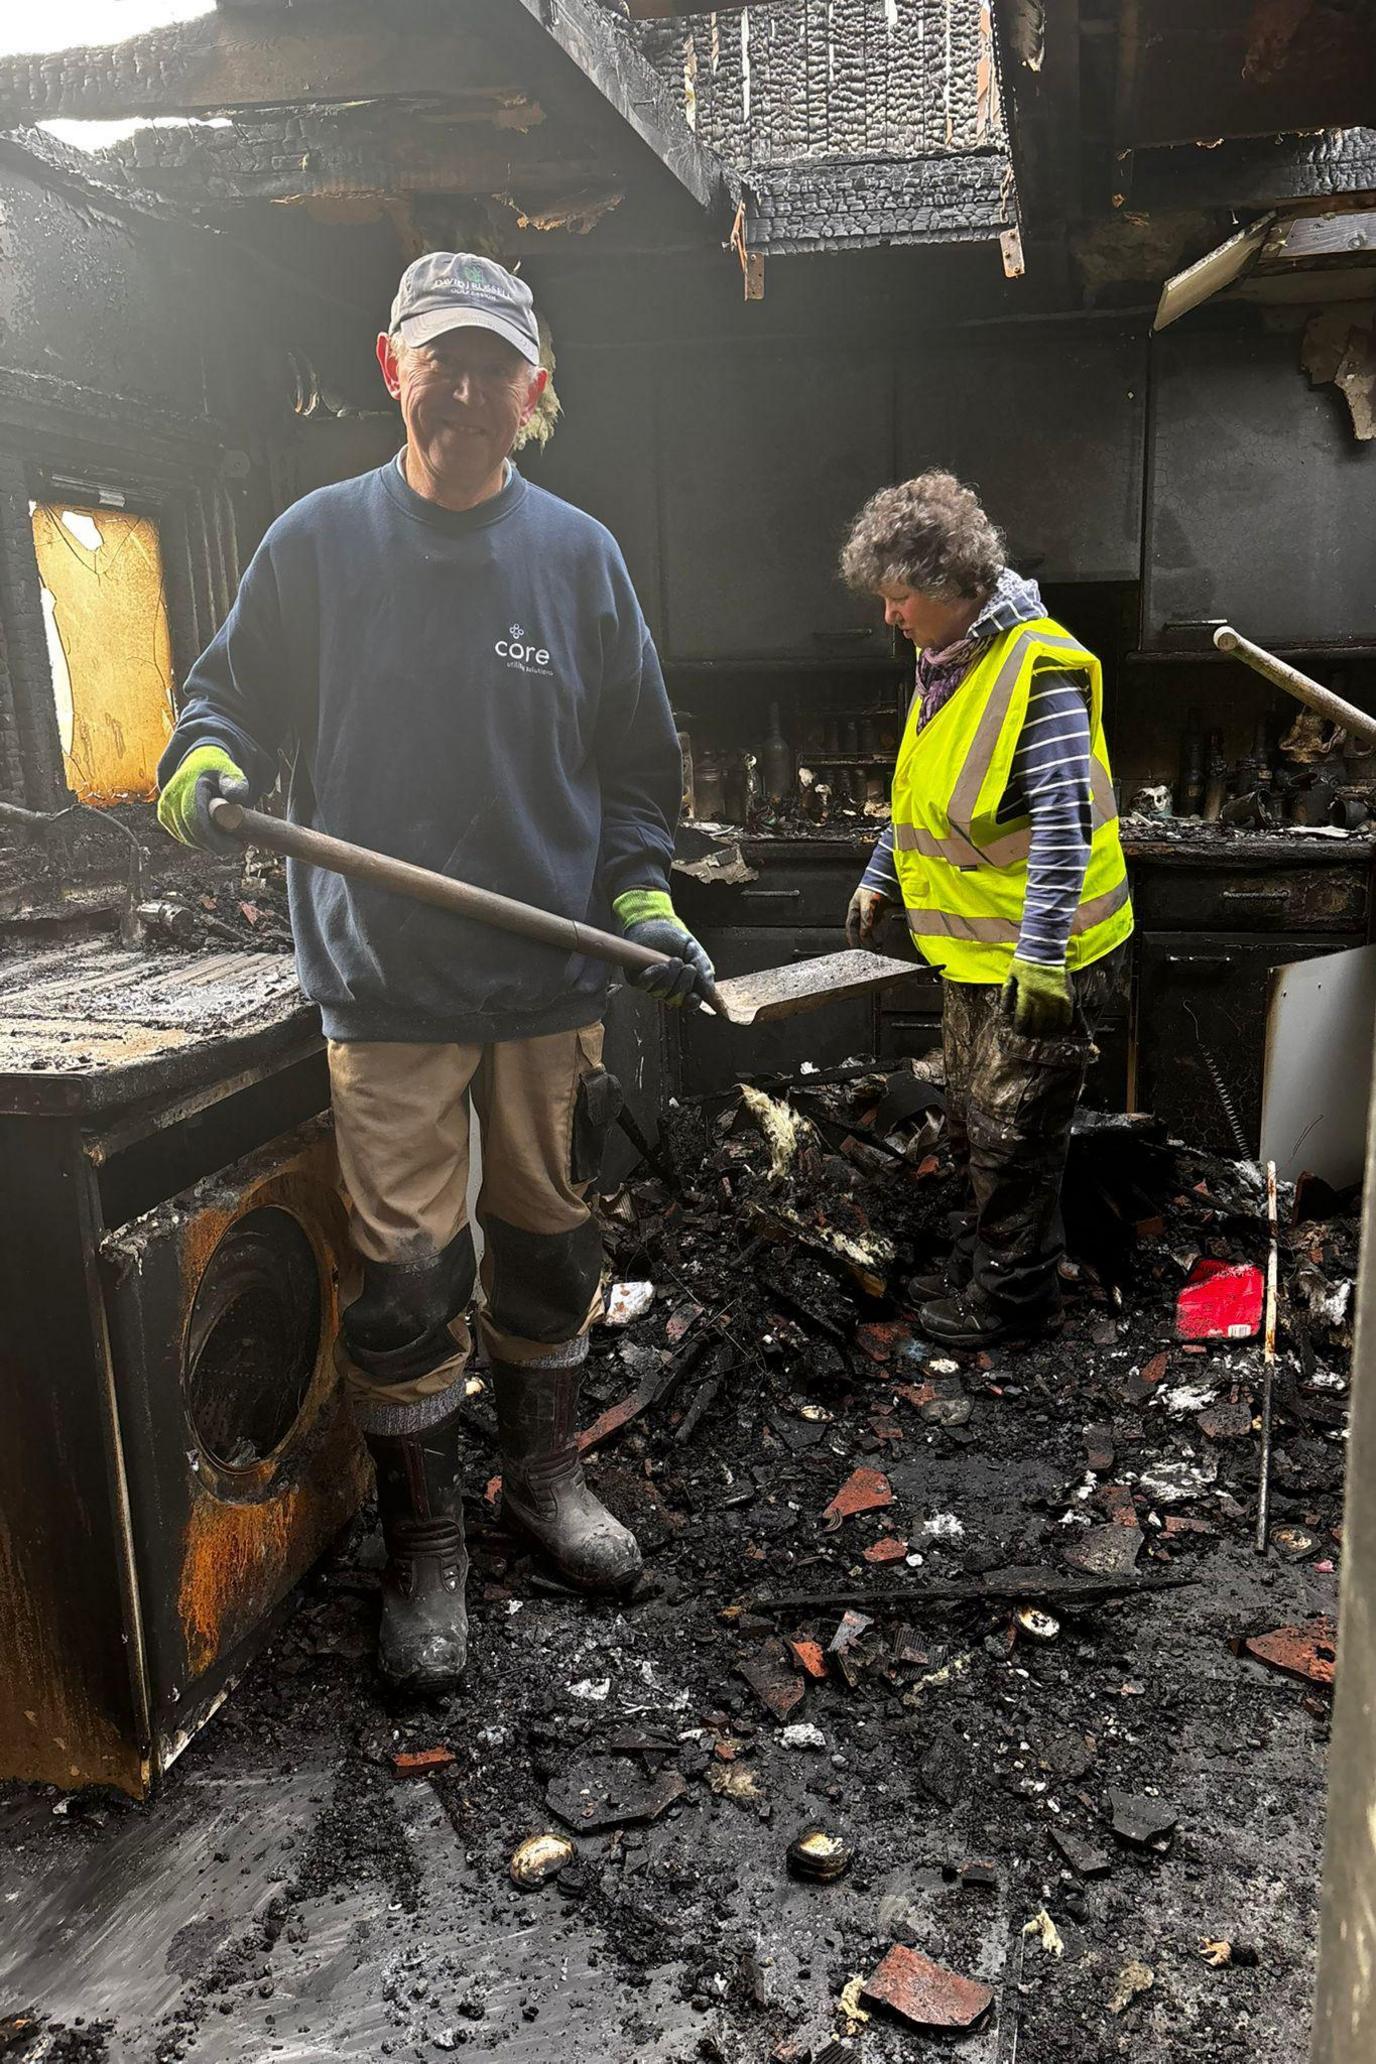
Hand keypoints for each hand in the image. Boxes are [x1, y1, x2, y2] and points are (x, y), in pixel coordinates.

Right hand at [157, 744, 251, 856]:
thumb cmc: (218, 771)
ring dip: (210, 845)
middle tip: (240, 847)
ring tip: (232, 842)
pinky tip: (218, 839)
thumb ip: (235, 784)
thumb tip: (235, 797)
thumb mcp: (231, 773)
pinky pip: (184, 836)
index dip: (217, 839)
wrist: (198, 765)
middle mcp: (171, 797)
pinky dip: (201, 842)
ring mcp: (165, 808)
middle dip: (217, 845)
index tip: (239, 846)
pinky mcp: (165, 817)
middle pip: (192, 833)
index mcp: (186, 785)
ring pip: (187, 838)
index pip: (198, 821)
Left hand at [613, 890, 715, 1008]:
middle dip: (684, 984)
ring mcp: (651, 984)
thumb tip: (720, 1006)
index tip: (695, 996)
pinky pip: (644, 985)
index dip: (691, 1003)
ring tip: (675, 960)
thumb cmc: (678, 940)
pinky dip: (654, 976)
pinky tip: (662, 967)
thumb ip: (707, 980)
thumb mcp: (698, 957)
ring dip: (670, 977)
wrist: (659, 923)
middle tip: (688, 967)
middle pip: (675, 1000)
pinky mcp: (636, 977)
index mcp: (685, 986)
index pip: (688, 1004)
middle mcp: (667, 989)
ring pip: (660, 993)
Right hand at [846, 884, 893, 951]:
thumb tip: (866, 929)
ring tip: (876, 946)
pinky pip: (876, 924)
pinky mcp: (878, 912)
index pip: (851, 927)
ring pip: (868, 928)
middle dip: (863, 940)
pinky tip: (881, 936)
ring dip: (872, 937)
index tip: (855, 947)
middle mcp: (860, 913)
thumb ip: (866, 916)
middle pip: (860, 930)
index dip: (852, 937)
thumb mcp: (866, 903)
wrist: (882, 879)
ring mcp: (869, 913)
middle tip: (868, 949)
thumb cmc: (870, 888)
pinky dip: (878, 931)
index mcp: (853, 910)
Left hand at [1001, 955, 1072, 1036]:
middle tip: (1031, 1034)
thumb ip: (1007, 995)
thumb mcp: (1011, 977)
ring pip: (1052, 1022)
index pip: (1022, 1018)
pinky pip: (1067, 1014)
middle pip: (1038, 1023)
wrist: (1044, 948)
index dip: (1020, 1028)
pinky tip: (1060, 1026)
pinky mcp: (1067, 995)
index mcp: (1026, 994)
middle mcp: (1041, 998)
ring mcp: (1056, 997)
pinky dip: (1063, 1022)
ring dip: (1047, 1029)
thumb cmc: (1025, 962)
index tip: (1018, 1031)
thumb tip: (1004, 1012)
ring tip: (1044, 1031)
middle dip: (1033, 1031)